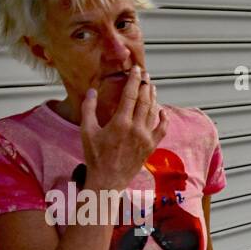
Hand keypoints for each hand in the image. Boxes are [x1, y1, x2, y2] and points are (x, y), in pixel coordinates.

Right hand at [80, 66, 167, 191]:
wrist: (108, 180)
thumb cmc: (95, 156)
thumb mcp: (87, 130)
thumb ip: (89, 108)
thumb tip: (91, 91)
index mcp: (120, 122)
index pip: (131, 95)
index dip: (135, 80)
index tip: (136, 70)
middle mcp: (136, 129)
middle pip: (145, 100)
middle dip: (145, 85)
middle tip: (145, 74)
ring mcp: (146, 138)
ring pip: (153, 112)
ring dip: (153, 98)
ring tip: (152, 87)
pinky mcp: (151, 147)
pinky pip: (162, 129)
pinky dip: (164, 118)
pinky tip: (162, 110)